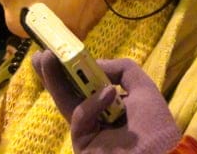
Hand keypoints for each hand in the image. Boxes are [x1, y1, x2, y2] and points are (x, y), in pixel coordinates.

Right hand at [32, 50, 180, 153]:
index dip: (77, 70)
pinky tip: (108, 94)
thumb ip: (123, 69)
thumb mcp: (144, 89)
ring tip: (44, 57)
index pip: (89, 86)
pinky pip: (80, 118)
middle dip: (56, 73)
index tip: (64, 52)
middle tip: (42, 53)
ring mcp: (88, 132)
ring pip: (67, 103)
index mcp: (114, 107)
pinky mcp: (81, 143)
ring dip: (54, 79)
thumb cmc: (154, 125)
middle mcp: (99, 118)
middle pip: (72, 93)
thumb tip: (97, 64)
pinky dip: (91, 104)